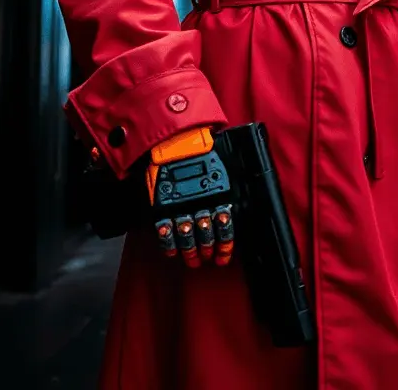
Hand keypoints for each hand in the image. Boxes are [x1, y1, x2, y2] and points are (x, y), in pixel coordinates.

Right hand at [147, 128, 233, 267]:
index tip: (223, 256)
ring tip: (192, 260)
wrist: (174, 137)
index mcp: (218, 194)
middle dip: (206, 249)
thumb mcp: (222, 164)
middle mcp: (200, 203)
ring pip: (187, 237)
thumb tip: (235, 201)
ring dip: (190, 251)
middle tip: (206, 258)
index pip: (225, 227)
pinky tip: (172, 252)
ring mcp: (180, 206)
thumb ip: (226, 184)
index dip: (225, 245)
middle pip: (205, 235)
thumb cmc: (203, 146)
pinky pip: (165, 231)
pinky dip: (168, 244)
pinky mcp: (162, 206)